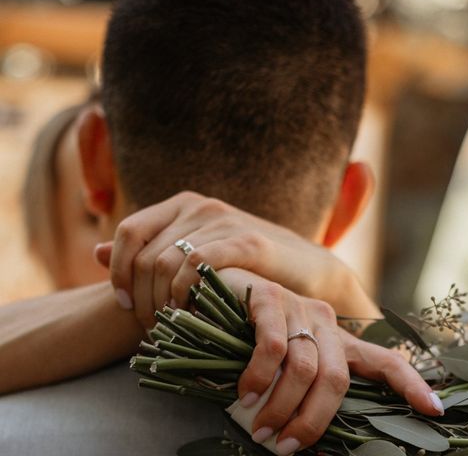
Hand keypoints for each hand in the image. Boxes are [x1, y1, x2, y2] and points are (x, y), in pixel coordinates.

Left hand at [95, 191, 379, 327]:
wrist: (307, 268)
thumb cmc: (247, 266)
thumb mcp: (195, 253)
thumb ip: (150, 251)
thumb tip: (95, 251)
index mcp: (184, 205)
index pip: (129, 231)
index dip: (117, 269)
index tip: (124, 303)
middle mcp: (200, 207)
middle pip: (146, 254)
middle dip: (141, 297)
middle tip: (151, 326)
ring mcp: (225, 221)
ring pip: (167, 262)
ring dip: (161, 301)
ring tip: (171, 325)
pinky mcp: (249, 241)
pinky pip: (198, 264)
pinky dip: (185, 293)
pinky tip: (190, 312)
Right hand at [218, 268, 443, 453]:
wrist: (218, 291)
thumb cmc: (251, 340)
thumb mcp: (282, 365)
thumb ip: (299, 391)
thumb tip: (304, 442)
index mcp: (338, 341)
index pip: (385, 362)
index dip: (412, 385)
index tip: (435, 411)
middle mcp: (325, 321)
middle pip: (336, 379)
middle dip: (313, 421)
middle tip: (286, 447)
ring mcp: (298, 307)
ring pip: (304, 367)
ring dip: (281, 407)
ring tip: (261, 429)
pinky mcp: (270, 298)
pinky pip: (273, 347)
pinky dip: (260, 378)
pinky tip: (246, 394)